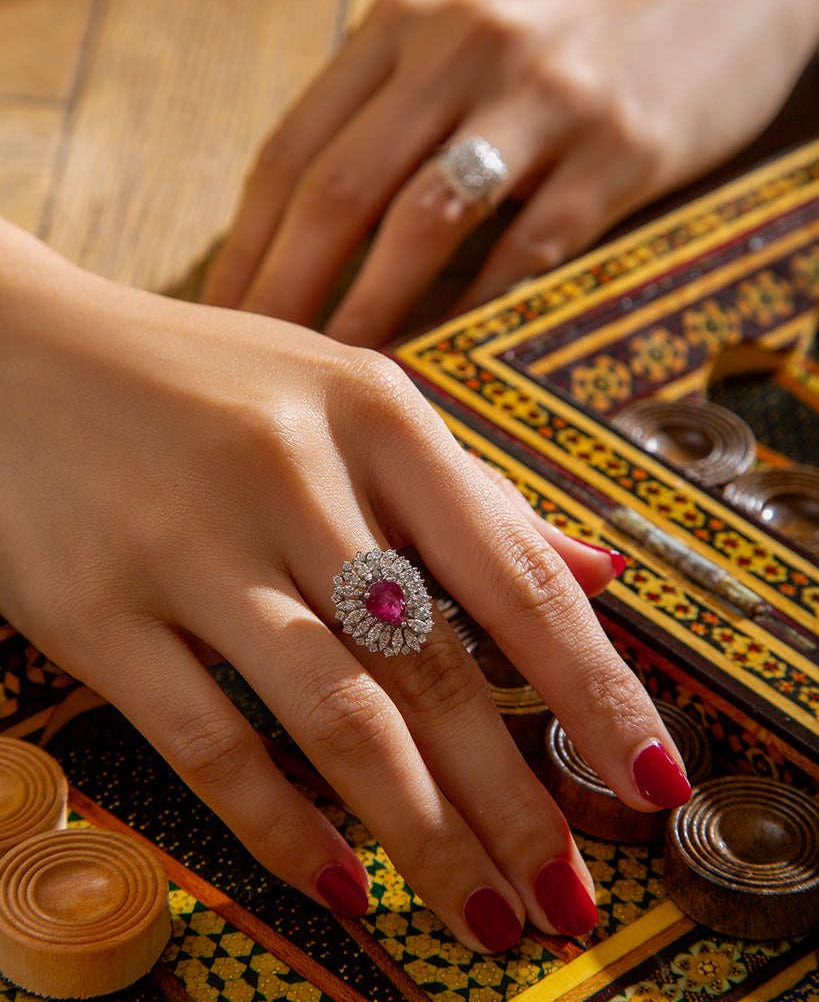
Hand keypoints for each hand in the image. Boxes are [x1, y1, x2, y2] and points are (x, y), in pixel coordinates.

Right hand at [0, 221, 689, 948]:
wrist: (23, 350)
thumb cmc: (206, 382)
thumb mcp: (348, 402)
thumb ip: (471, 493)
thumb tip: (595, 573)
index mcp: (377, 414)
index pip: (516, 576)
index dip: (595, 690)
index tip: (654, 782)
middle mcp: (296, 473)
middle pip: (435, 666)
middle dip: (516, 798)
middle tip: (568, 896)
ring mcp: (193, 543)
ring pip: (337, 714)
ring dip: (422, 832)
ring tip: (482, 914)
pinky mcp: (98, 606)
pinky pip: (207, 740)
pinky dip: (279, 826)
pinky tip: (339, 885)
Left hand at [203, 0, 818, 345]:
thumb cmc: (571, 23)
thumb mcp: (463, 35)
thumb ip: (392, 112)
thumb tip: (318, 230)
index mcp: (405, 26)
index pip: (295, 150)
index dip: (249, 243)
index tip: (221, 316)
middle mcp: (461, 51)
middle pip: (340, 190)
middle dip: (286, 290)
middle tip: (258, 366)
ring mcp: (541, 100)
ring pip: (425, 222)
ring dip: (371, 310)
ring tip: (338, 374)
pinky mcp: (618, 149)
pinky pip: (531, 247)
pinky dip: (481, 310)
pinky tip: (450, 356)